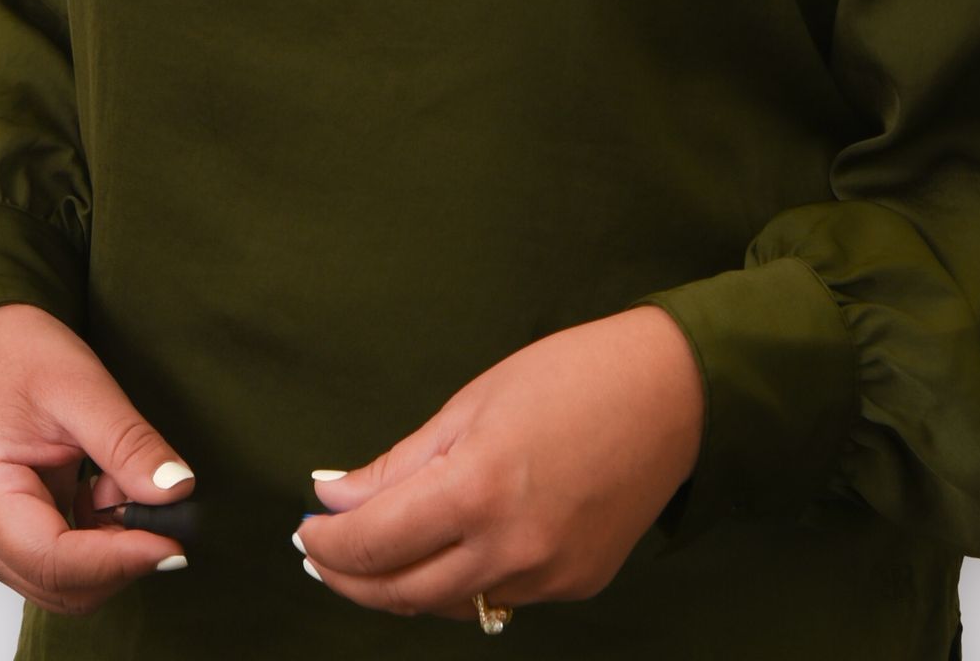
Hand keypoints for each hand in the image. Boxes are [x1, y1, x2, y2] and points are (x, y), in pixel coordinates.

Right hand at [0, 302, 197, 614]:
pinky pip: (65, 564)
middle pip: (63, 584)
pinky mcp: (9, 541)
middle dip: (123, 555)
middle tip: (166, 508)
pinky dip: (100, 538)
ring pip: (68, 582)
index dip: (120, 559)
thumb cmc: (20, 356)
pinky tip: (104, 488)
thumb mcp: (83, 388)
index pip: (55, 560)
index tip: (175, 540)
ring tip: (121, 479)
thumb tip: (177, 491)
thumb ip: (128, 444)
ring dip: (112, 544)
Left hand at [294, 305, 704, 618]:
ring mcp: (547, 577)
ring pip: (449, 604)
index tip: (305, 528)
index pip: (374, 544)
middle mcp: (510, 549)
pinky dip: (462, 581)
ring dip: (403, 586)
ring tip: (375, 555)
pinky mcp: (576, 586)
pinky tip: (448, 551)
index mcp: (477, 490)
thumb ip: (399, 462)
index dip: (327, 543)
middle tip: (322, 556)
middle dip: (351, 578)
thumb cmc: (570, 375)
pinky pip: (499, 597)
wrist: (673, 394)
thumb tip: (332, 495)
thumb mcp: (472, 402)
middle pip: (402, 593)